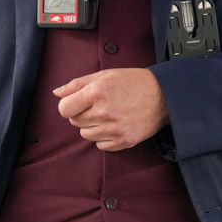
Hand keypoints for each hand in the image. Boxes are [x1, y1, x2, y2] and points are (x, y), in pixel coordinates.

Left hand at [54, 68, 168, 151]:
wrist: (164, 96)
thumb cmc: (132, 82)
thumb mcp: (104, 75)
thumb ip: (77, 84)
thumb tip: (56, 93)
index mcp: (96, 93)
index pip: (64, 109)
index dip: (68, 105)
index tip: (78, 102)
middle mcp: (104, 112)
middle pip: (74, 122)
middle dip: (82, 114)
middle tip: (98, 106)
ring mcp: (114, 129)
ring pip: (86, 134)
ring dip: (92, 126)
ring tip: (108, 114)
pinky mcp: (124, 141)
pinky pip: (101, 145)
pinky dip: (104, 137)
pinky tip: (115, 125)